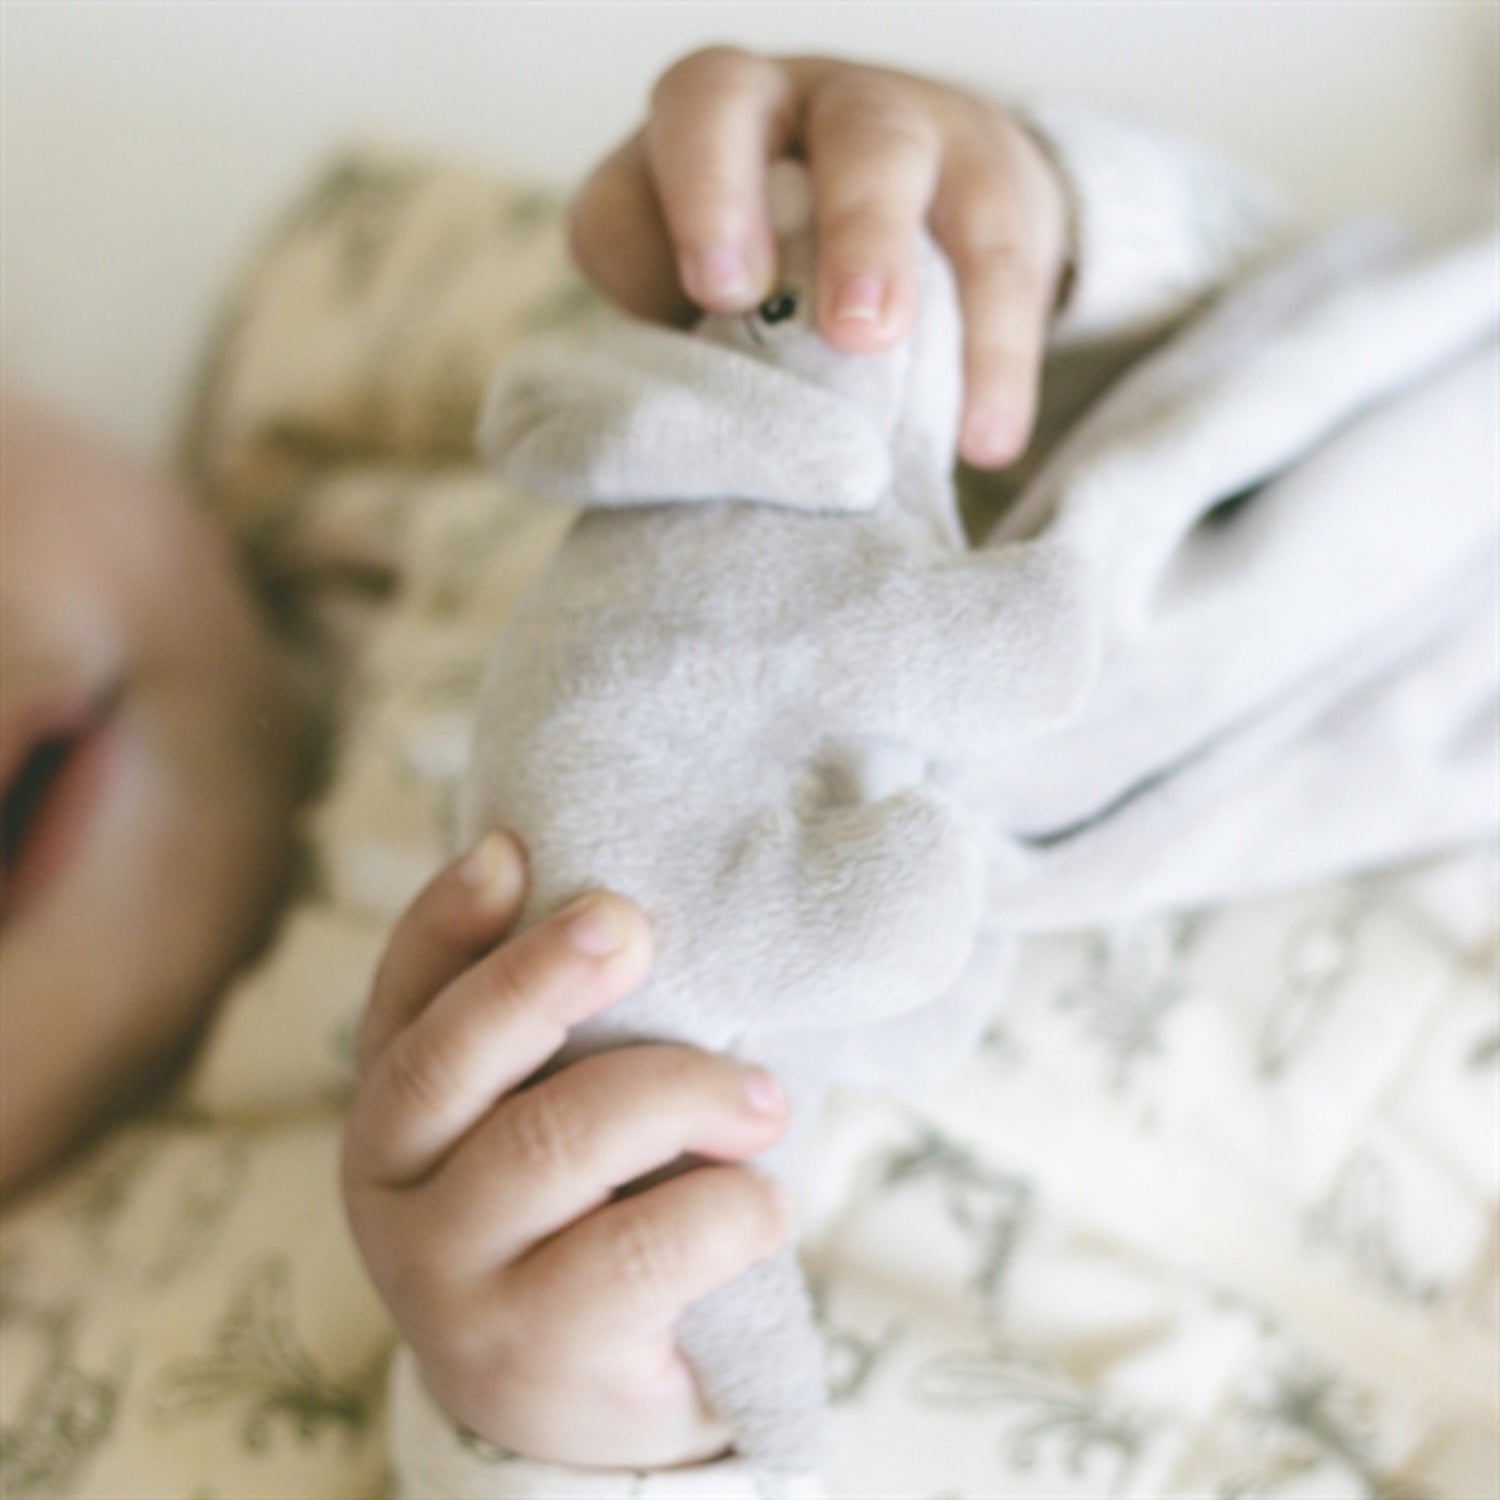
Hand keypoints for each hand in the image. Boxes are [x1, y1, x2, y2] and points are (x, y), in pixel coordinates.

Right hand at [341, 833, 792, 1468]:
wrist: (581, 1408)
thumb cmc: (584, 1219)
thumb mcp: (550, 1124)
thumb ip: (566, 1037)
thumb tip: (637, 908)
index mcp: (396, 1109)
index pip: (402, 994)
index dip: (449, 916)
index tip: (514, 850)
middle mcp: (391, 1188)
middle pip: (446, 1060)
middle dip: (541, 975)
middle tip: (633, 924)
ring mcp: (445, 1280)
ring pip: (550, 1144)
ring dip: (681, 1094)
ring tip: (765, 1099)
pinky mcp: (530, 1353)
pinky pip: (639, 1251)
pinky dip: (725, 1207)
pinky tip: (765, 1201)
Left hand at [569, 47, 1071, 468]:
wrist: (950, 233)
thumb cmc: (800, 283)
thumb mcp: (729, 304)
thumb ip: (693, 344)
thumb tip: (686, 437)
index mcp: (698, 133)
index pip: (637, 157)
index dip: (662, 210)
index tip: (701, 298)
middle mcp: (783, 106)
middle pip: (729, 104)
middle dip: (724, 195)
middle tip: (737, 297)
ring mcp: (898, 128)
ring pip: (877, 150)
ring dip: (867, 246)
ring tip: (867, 342)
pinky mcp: (996, 184)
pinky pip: (998, 261)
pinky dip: (991, 356)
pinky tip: (986, 441)